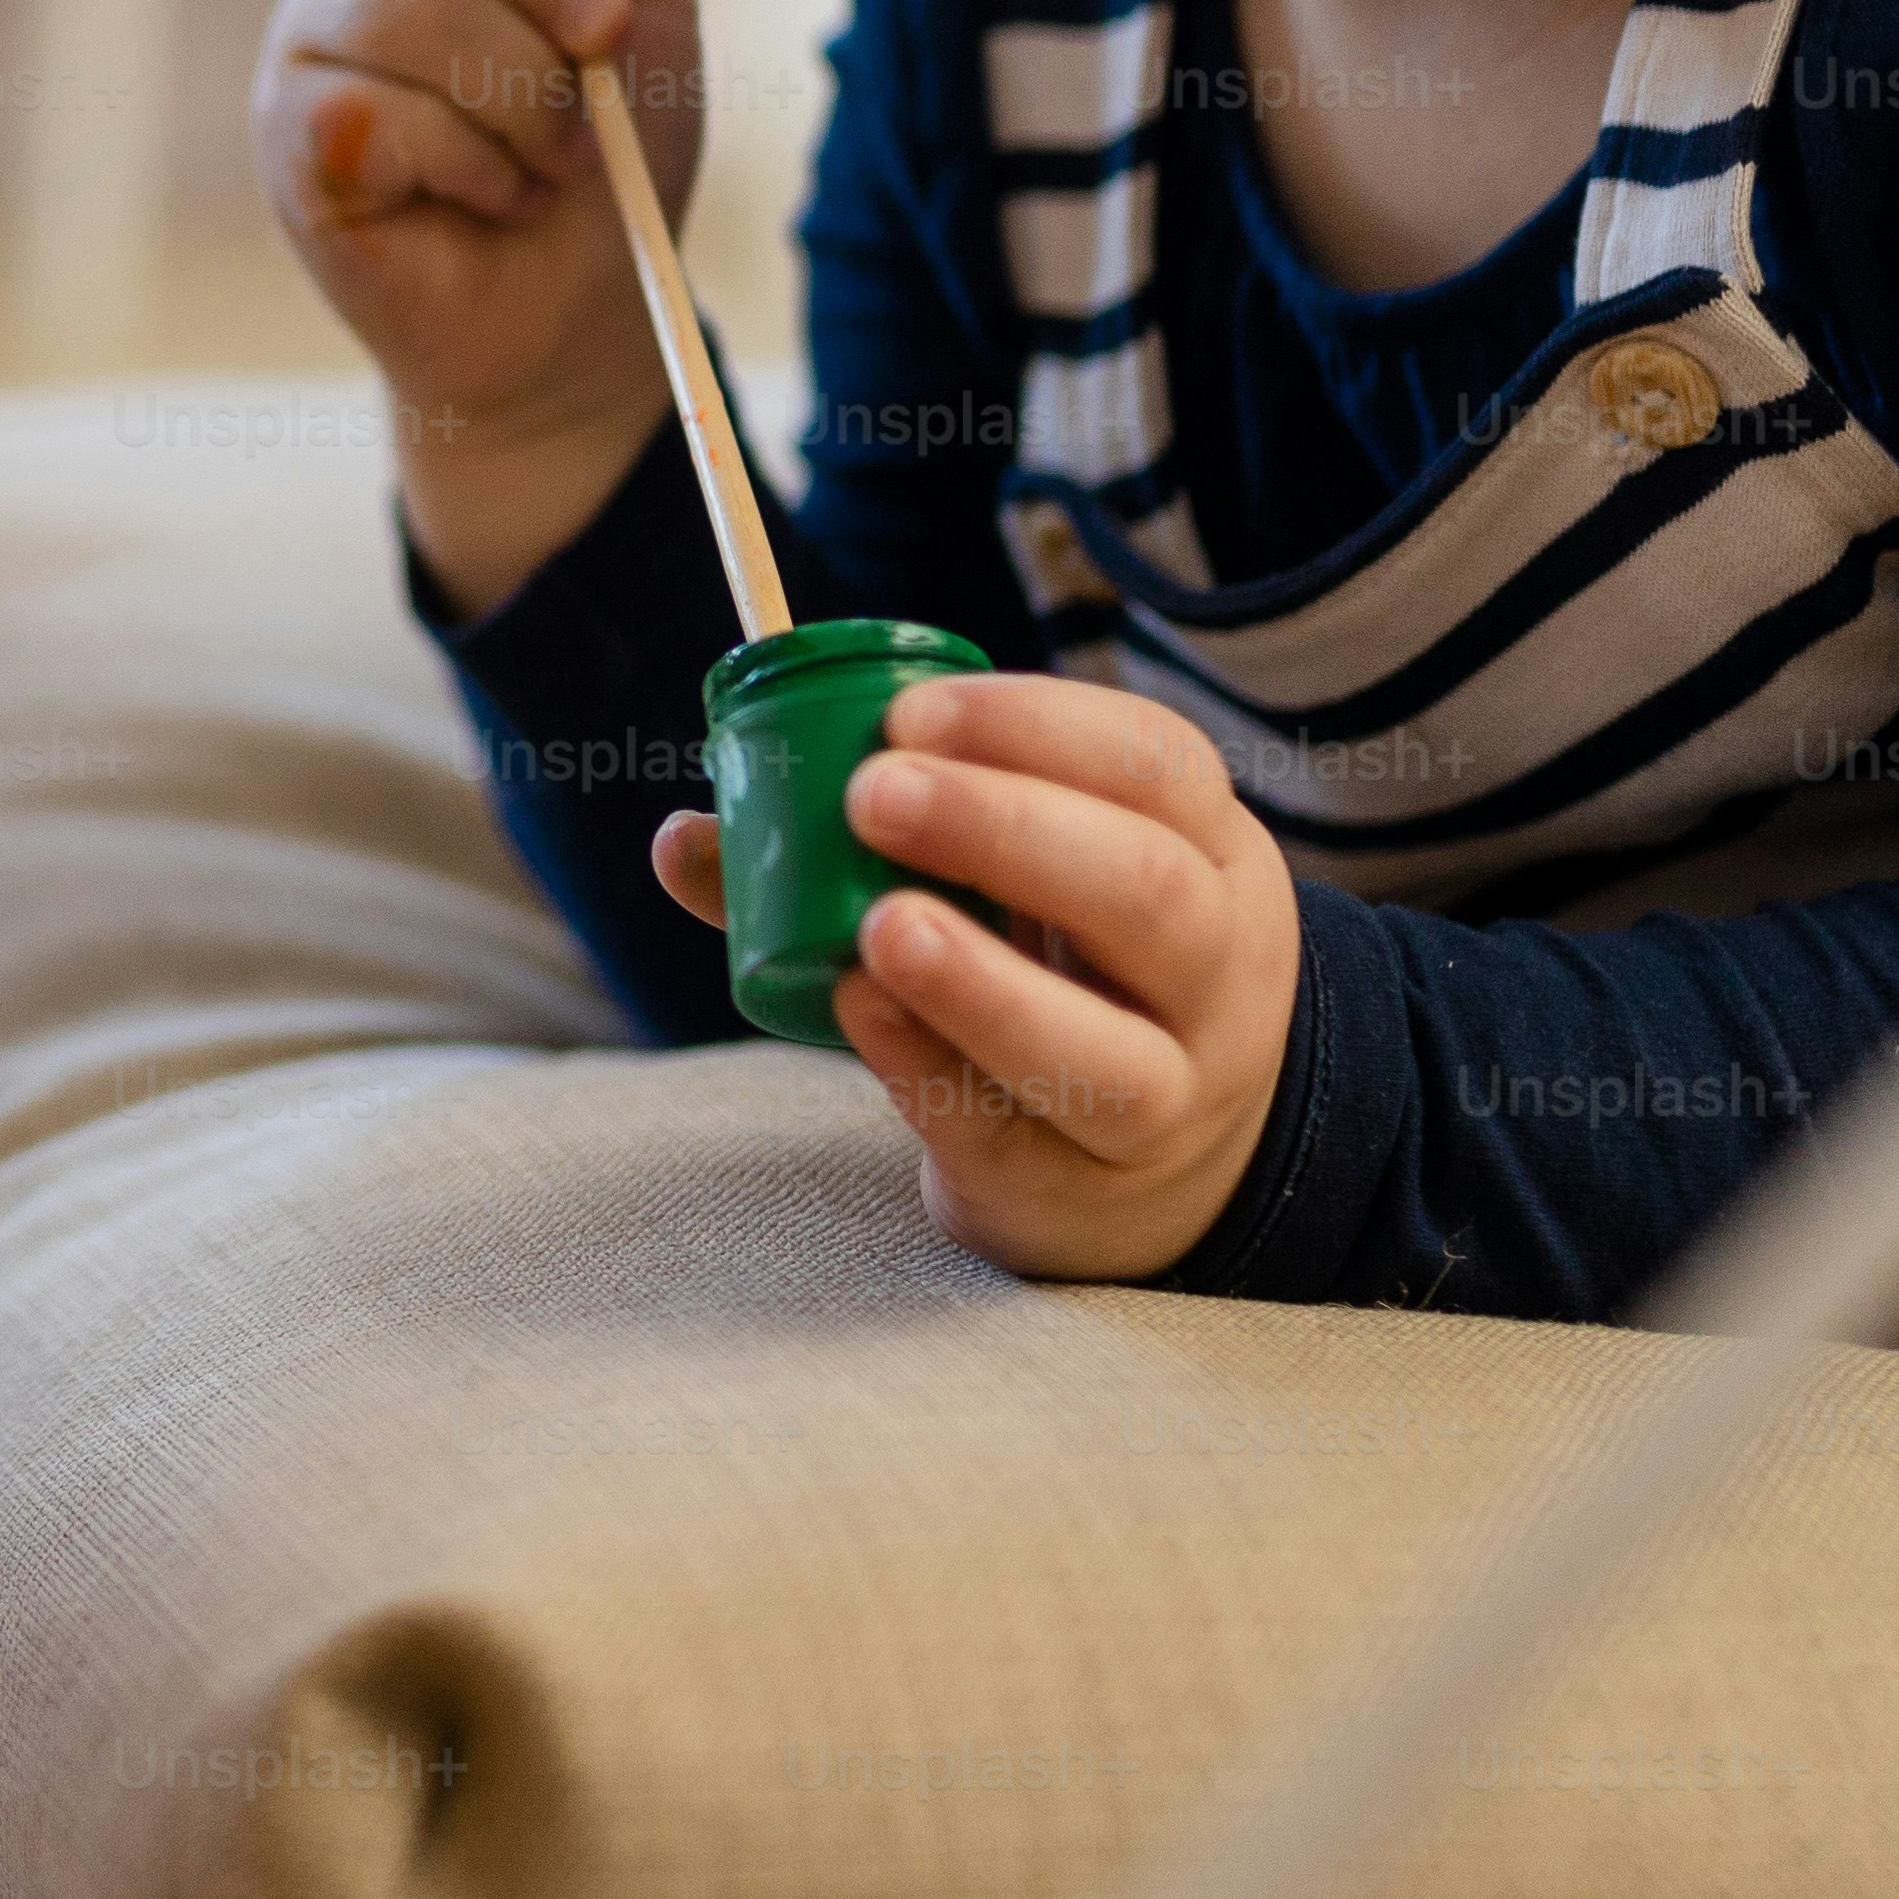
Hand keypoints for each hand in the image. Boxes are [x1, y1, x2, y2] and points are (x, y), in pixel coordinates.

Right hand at [252, 0, 709, 609]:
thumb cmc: (609, 160)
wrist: (580, 321)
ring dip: (519, 93)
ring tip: (552, 157)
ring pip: (406, 8)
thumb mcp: (648, 3)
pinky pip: (375, 112)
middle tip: (601, 51)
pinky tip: (485, 197)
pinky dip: (469, 163)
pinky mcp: (292, 145)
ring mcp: (306, 49)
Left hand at [650, 670, 1293, 1276]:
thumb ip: (859, 850)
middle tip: (876, 793)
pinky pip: (1012, 1133)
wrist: (1138, 1167)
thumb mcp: (1008, 892)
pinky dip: (928, 1068)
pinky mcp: (1083, 1186)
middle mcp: (1215, 972)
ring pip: (1107, 1051)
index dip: (1037, 726)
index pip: (1155, 762)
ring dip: (983, 981)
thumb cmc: (1050, 976)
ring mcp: (1169, 1094)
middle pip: (1147, 892)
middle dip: (1008, 829)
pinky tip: (859, 1011)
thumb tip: (683, 836)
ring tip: (881, 926)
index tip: (909, 713)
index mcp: (1204, 851)